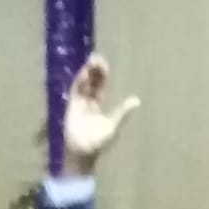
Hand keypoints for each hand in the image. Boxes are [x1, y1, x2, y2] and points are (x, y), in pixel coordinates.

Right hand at [61, 53, 139, 175]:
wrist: (84, 151)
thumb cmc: (99, 141)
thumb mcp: (113, 124)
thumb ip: (122, 111)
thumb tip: (137, 100)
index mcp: (98, 106)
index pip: (100, 87)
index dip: (102, 75)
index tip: (104, 64)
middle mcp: (87, 102)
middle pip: (90, 82)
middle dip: (94, 70)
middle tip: (98, 57)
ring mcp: (79, 103)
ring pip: (83, 84)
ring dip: (87, 72)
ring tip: (92, 60)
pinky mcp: (71, 105)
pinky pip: (75, 91)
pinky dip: (79, 81)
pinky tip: (84, 72)